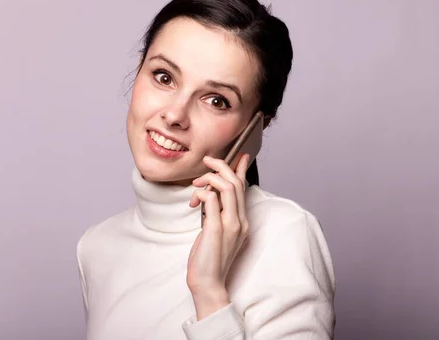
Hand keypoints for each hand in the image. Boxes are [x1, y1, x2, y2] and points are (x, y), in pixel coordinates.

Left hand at [187, 153, 249, 319]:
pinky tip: (195, 200)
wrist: (208, 283)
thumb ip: (216, 214)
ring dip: (210, 178)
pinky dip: (203, 194)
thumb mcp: (215, 231)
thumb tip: (210, 196)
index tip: (240, 155)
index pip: (244, 189)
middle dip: (221, 166)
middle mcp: (240, 221)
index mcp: (242, 221)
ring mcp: (230, 225)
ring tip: (197, 183)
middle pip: (236, 183)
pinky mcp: (217, 230)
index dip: (242, 169)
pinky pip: (212, 200)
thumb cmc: (208, 259)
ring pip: (227, 187)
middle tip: (207, 162)